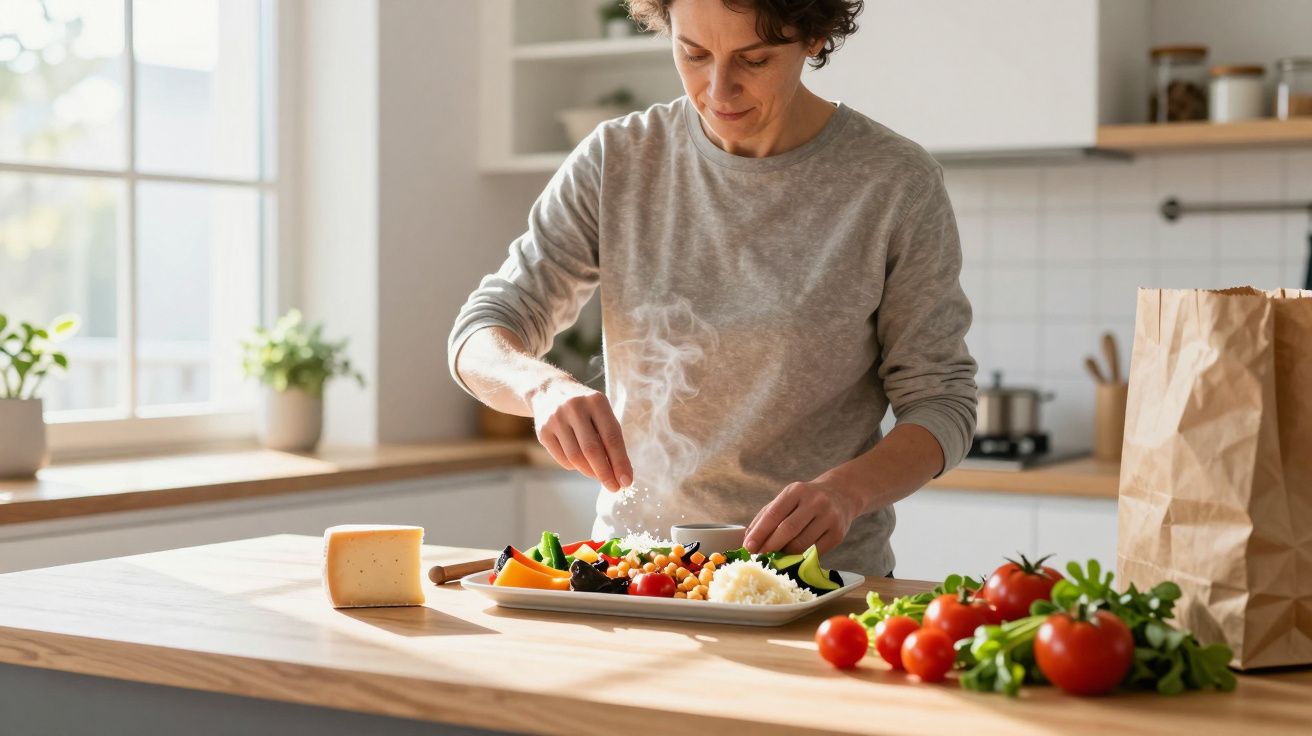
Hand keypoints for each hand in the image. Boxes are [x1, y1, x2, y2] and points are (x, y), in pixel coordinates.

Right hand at [528, 377, 632, 491]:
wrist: (549, 391)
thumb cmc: (585, 408)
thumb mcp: (601, 413)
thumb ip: (611, 438)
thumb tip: (620, 473)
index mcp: (596, 401)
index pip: (611, 437)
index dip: (620, 462)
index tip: (627, 481)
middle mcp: (574, 408)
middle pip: (592, 450)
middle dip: (605, 473)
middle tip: (614, 487)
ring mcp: (556, 419)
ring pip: (576, 458)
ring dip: (590, 472)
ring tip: (598, 475)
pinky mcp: (543, 431)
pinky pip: (563, 459)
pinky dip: (575, 467)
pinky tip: (581, 463)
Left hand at [743, 471, 869, 555]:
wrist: (841, 495)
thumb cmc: (806, 500)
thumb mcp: (786, 499)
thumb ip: (766, 516)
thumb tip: (748, 540)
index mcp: (796, 491)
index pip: (774, 514)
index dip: (759, 533)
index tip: (748, 547)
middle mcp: (815, 502)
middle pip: (788, 530)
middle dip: (770, 546)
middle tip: (759, 558)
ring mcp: (829, 517)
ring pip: (801, 544)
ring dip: (785, 554)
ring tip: (775, 558)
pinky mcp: (838, 533)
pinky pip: (815, 552)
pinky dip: (801, 558)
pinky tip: (793, 558)